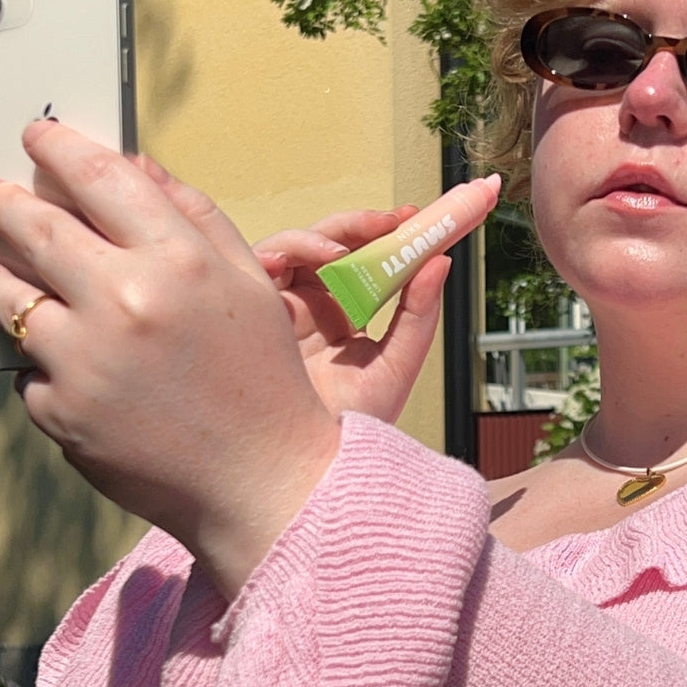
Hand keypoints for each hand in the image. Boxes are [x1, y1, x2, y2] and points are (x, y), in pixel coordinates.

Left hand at [0, 123, 339, 599]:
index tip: (38, 136)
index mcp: (178, 260)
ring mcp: (84, 359)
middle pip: (35, 226)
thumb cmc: (264, 381)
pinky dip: (32, 357)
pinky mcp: (59, 411)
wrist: (262, 482)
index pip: (100, 177)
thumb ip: (195, 217)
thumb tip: (136, 166)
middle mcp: (124, 301)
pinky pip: (26, 367)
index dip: (58, 148)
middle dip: (0, 200)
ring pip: (4, 294)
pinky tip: (48, 354)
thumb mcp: (251, 285)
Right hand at [251, 207, 450, 424]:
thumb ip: (418, 316)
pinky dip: (280, 253)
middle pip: (330, 248)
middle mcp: (307, 308)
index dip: (385, 236)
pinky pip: (258, 268)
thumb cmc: (349, 429)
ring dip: (322, 237)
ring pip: (294, 248)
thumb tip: (440, 262)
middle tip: (391, 220)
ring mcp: (275, 308)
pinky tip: (301, 260)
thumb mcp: (395, 368)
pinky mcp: (245, 312)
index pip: (364, 264)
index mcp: (342, 318)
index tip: (413, 216)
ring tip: (348, 247)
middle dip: (359, 226)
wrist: (307, 470)